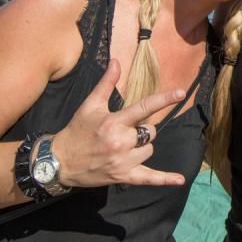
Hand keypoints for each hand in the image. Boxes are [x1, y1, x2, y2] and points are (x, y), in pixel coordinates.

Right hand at [52, 59, 187, 188]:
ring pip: (150, 149)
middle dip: (142, 129)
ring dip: (142, 146)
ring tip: (123, 146)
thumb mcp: (90, 105)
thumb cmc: (77, 130)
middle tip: (124, 131)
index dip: (163, 99)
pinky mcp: (123, 177)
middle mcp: (121, 142)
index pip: (143, 107)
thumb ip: (106, 83)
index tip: (181, 93)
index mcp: (114, 122)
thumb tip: (116, 61)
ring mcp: (123, 161)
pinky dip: (164, 179)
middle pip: (150, 131)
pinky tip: (180, 180)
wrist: (60, 162)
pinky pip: (149, 178)